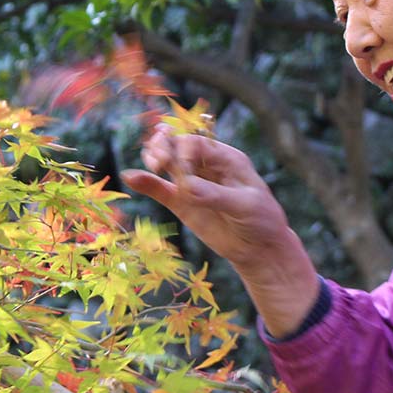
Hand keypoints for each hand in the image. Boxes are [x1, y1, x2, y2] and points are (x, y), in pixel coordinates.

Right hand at [121, 125, 318, 336]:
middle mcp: (206, 165)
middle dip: (164, 147)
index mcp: (225, 158)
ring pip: (166, 161)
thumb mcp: (246, 205)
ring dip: (154, 157)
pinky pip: (160, 188)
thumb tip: (185, 187)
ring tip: (153, 166)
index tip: (185, 175)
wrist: (258, 248)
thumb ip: (215, 195)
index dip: (185, 152)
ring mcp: (192, 183)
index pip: (197, 143)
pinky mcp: (181, 202)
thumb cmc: (261, 220)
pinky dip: (145, 182)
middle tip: (161, 164)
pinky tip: (131, 178)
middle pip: (176, 145)